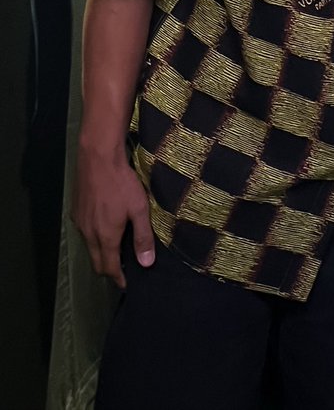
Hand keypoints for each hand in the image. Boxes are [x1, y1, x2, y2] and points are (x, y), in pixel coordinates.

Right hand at [71, 143, 154, 288]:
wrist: (98, 159)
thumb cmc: (123, 184)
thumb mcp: (139, 209)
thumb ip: (143, 237)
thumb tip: (147, 263)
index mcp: (105, 237)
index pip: (108, 267)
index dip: (117, 278)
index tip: (126, 285)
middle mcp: (88, 234)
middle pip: (96, 261)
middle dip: (108, 269)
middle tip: (121, 272)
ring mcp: (80, 222)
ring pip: (90, 247)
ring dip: (101, 253)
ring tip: (116, 252)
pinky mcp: (76, 211)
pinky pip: (85, 232)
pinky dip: (95, 239)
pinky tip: (105, 230)